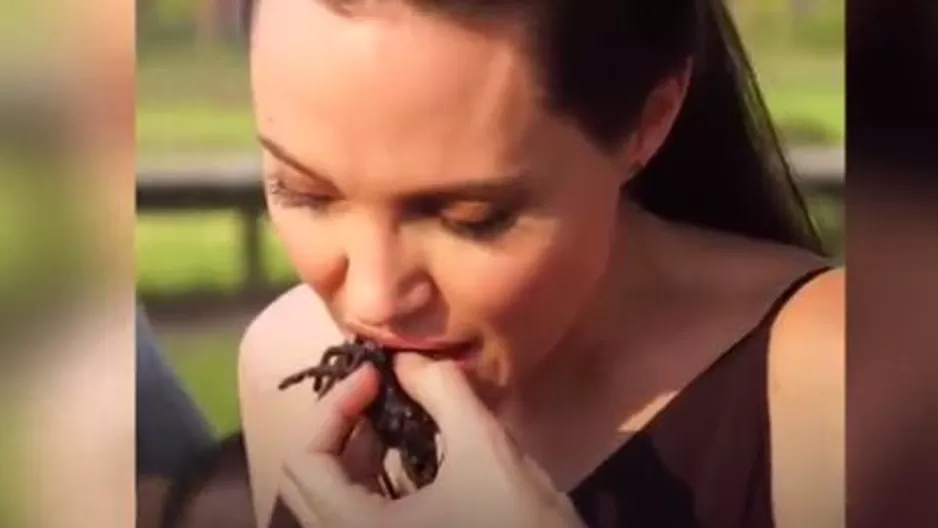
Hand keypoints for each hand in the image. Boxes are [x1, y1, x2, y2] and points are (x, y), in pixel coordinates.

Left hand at [278, 353, 585, 527]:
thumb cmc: (518, 524)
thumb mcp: (484, 449)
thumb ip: (441, 391)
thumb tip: (406, 358)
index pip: (303, 461)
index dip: (332, 408)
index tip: (375, 379)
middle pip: (308, 481)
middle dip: (338, 427)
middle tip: (378, 394)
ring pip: (331, 500)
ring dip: (354, 451)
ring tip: (393, 416)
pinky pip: (358, 515)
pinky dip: (371, 478)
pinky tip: (409, 454)